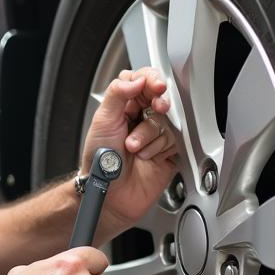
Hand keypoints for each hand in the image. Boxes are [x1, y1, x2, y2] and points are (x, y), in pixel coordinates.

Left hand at [80, 67, 178, 231]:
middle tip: (156, 109)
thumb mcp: (103, 121)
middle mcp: (140, 118)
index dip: (151, 81)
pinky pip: (176, 141)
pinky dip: (160, 149)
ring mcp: (154, 135)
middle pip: (161, 100)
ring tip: (134, 149)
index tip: (156, 87)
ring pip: (168, 122)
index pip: (142, 82)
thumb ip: (118, 93)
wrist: (109, 195)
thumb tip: (136, 79)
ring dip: (150, 135)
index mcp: (123, 106)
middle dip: (158, 106)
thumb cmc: (99, 161)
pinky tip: (147, 157)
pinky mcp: (167, 152)